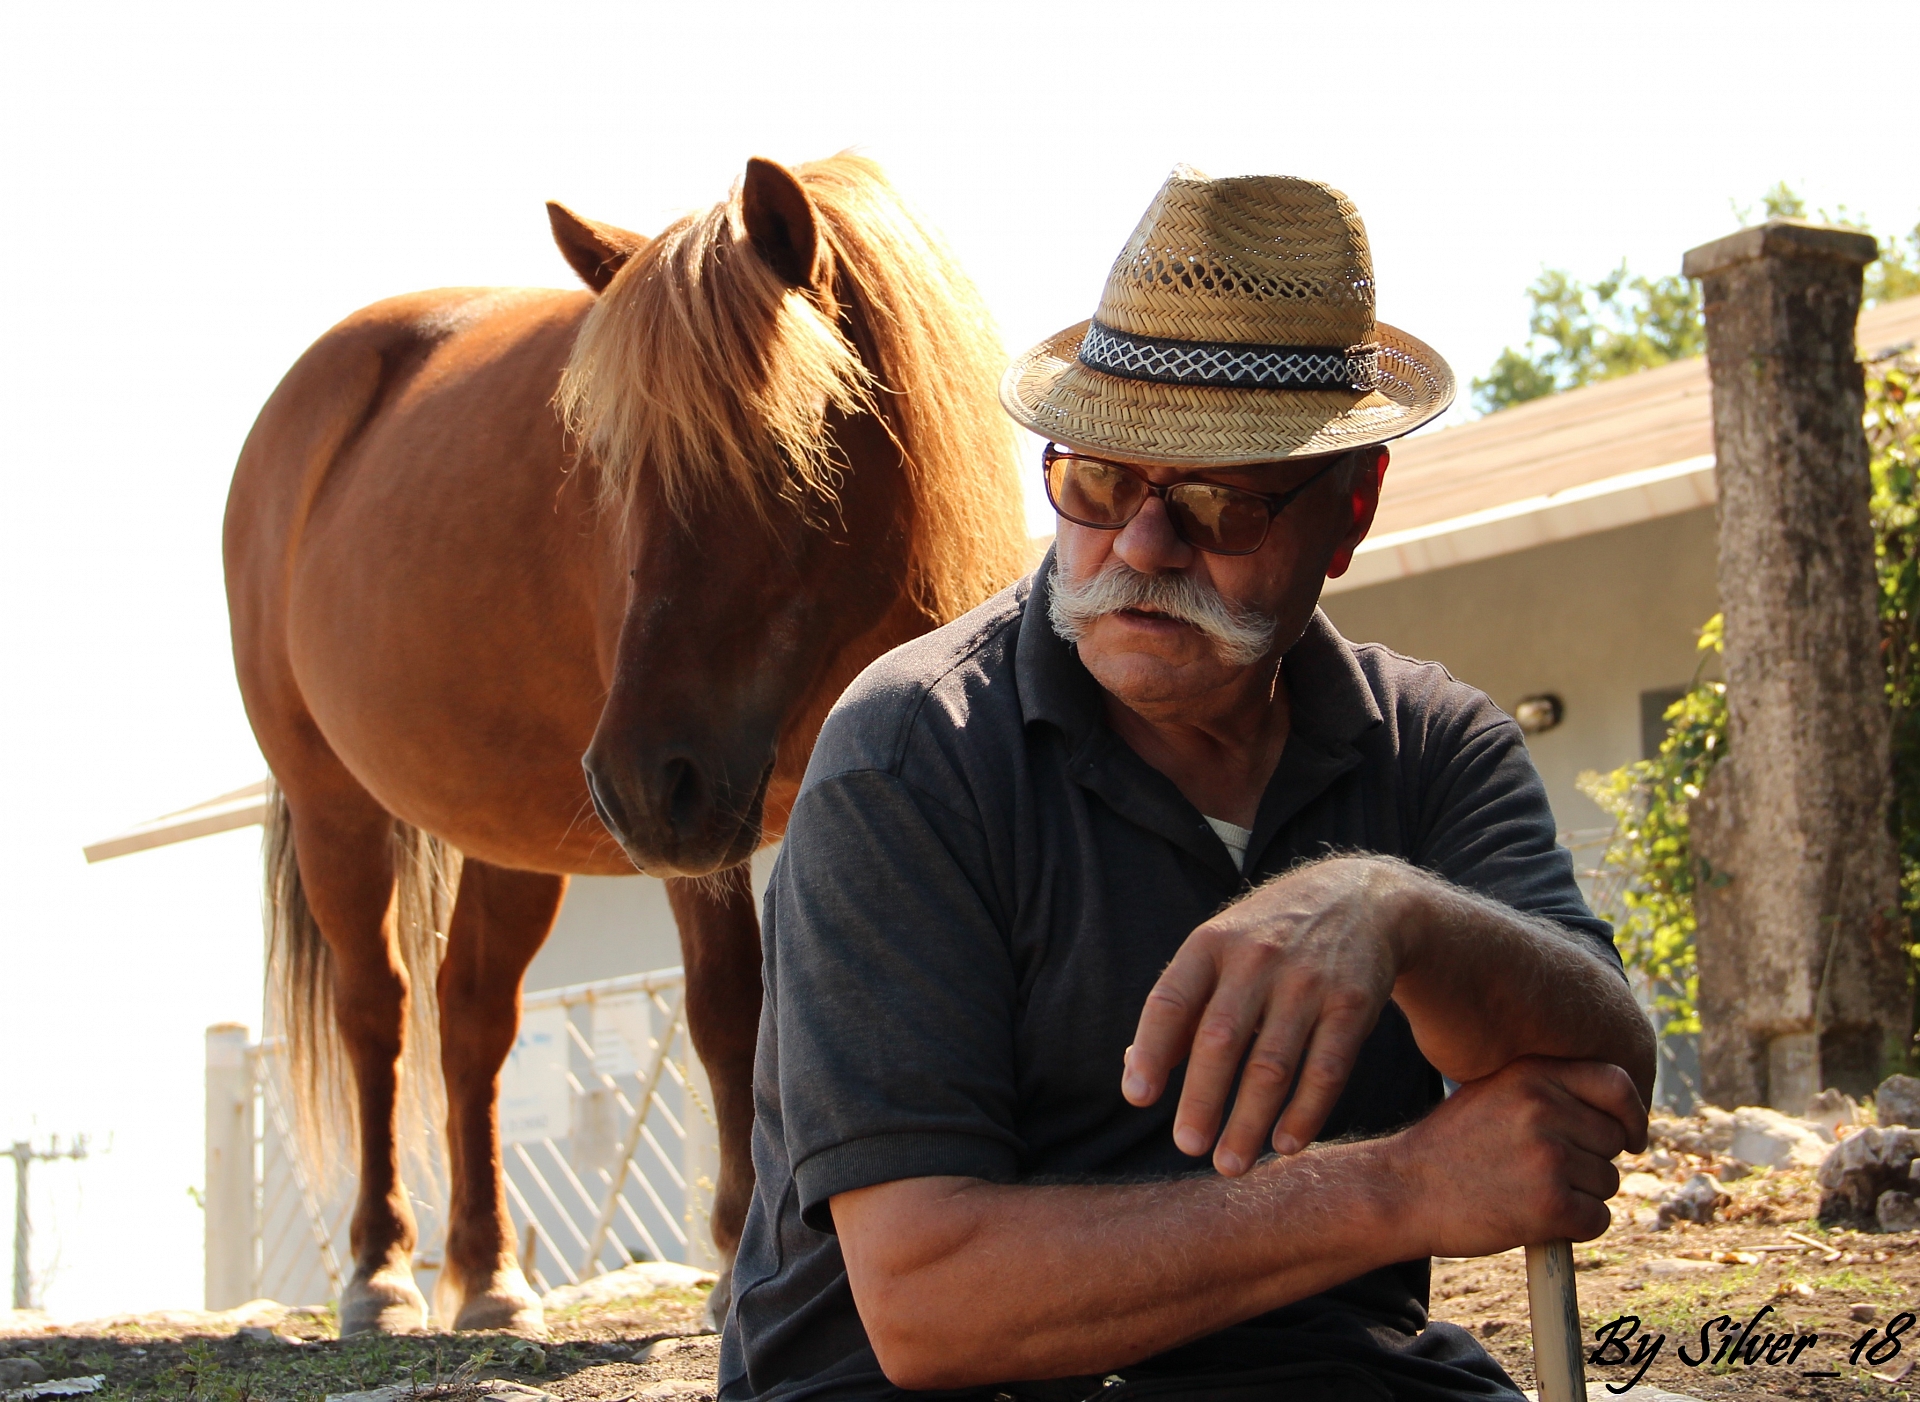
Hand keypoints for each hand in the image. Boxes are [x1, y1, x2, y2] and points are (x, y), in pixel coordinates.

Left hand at [1122, 856, 1417, 1175]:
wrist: (1360, 898)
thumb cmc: (1267, 940)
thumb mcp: (1218, 951)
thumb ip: (1179, 1008)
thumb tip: (1135, 1072)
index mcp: (1210, 945)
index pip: (1170, 1000)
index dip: (1153, 1051)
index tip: (1138, 1098)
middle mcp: (1256, 959)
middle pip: (1221, 1039)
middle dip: (1202, 1100)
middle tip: (1188, 1148)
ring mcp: (1308, 981)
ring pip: (1273, 1064)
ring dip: (1250, 1121)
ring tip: (1231, 1164)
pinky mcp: (1352, 1004)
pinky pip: (1326, 1069)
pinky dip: (1305, 1112)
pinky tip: (1286, 1144)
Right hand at [1391, 1057, 1646, 1257]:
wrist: (1402, 1190)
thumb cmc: (1449, 1145)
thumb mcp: (1493, 1092)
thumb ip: (1547, 1089)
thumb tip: (1617, 1108)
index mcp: (1532, 1074)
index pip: (1616, 1084)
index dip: (1633, 1115)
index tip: (1632, 1138)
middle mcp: (1544, 1108)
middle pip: (1613, 1141)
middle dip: (1590, 1161)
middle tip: (1542, 1172)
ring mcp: (1549, 1156)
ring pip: (1607, 1183)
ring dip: (1580, 1196)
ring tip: (1526, 1191)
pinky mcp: (1551, 1204)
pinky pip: (1598, 1219)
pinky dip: (1575, 1227)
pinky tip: (1533, 1219)